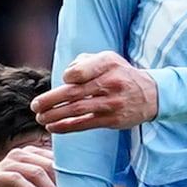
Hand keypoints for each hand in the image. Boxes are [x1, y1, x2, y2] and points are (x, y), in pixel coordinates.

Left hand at [34, 51, 160, 132]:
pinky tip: (52, 127)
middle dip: (50, 100)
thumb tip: (64, 76)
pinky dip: (65, 126)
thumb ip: (84, 62)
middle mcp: (110, 82)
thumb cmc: (121, 74)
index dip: (66, 77)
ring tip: (40, 118)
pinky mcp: (112, 120)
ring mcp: (111, 103)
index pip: (79, 71)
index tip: (61, 81)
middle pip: (73, 92)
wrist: (151, 94)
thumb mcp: (108, 59)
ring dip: (54, 115)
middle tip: (35, 106)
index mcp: (107, 64)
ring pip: (76, 110)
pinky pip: (84, 124)